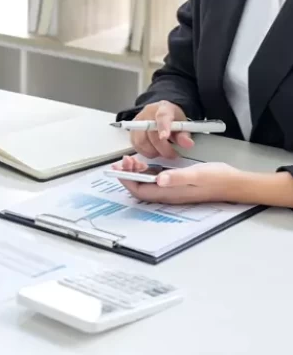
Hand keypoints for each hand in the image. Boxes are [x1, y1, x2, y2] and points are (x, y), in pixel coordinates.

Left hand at [112, 156, 242, 203]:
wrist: (234, 183)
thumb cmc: (216, 178)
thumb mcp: (195, 174)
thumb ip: (176, 177)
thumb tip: (159, 179)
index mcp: (168, 193)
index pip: (139, 190)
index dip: (126, 180)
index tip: (119, 166)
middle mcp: (167, 195)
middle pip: (140, 188)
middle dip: (128, 175)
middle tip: (125, 160)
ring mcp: (172, 191)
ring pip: (147, 185)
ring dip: (136, 174)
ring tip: (132, 160)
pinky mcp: (176, 186)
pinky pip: (155, 182)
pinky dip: (147, 173)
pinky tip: (147, 165)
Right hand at [131, 101, 194, 158]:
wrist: (161, 113)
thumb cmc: (172, 119)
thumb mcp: (183, 125)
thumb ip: (184, 135)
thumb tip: (187, 144)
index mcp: (163, 108)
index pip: (161, 117)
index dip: (163, 127)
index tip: (165, 137)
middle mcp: (147, 114)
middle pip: (150, 133)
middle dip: (162, 148)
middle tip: (172, 154)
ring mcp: (137, 123)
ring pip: (141, 142)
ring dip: (153, 151)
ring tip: (162, 152)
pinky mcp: (132, 132)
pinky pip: (136, 146)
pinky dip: (145, 152)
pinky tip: (153, 151)